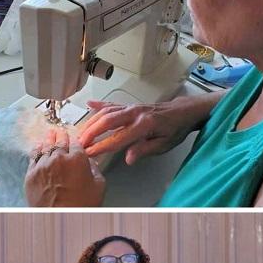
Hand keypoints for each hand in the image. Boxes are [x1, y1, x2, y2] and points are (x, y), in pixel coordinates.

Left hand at [25, 129, 105, 206]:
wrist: (59, 216)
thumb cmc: (81, 204)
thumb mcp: (99, 185)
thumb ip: (95, 169)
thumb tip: (90, 163)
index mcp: (77, 159)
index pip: (76, 142)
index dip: (76, 140)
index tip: (75, 139)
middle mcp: (59, 158)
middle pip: (60, 141)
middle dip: (61, 136)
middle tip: (61, 132)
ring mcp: (43, 165)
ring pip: (45, 146)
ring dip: (48, 139)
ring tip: (50, 134)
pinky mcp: (31, 173)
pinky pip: (33, 156)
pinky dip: (36, 149)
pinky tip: (38, 146)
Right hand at [77, 97, 207, 164]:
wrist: (183, 112)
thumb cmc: (175, 129)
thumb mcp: (164, 144)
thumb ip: (145, 150)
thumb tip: (128, 158)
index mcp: (144, 124)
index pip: (118, 138)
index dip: (102, 146)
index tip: (89, 153)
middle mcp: (135, 113)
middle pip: (107, 121)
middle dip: (90, 132)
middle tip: (79, 144)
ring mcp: (131, 107)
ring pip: (106, 112)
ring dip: (91, 122)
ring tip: (80, 133)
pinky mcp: (130, 105)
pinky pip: (112, 104)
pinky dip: (99, 104)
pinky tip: (89, 104)